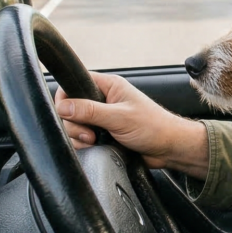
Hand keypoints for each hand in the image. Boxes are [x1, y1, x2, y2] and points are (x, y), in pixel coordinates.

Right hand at [54, 72, 205, 174]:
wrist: (168, 148)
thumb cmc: (153, 127)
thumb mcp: (119, 117)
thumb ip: (90, 111)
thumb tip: (63, 106)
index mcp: (109, 87)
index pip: (75, 84)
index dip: (66, 98)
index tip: (68, 113)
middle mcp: (103, 100)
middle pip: (70, 109)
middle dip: (74, 124)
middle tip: (90, 134)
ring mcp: (102, 118)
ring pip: (74, 126)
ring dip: (79, 137)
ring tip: (95, 141)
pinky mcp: (103, 134)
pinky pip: (82, 139)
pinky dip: (84, 145)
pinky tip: (96, 148)